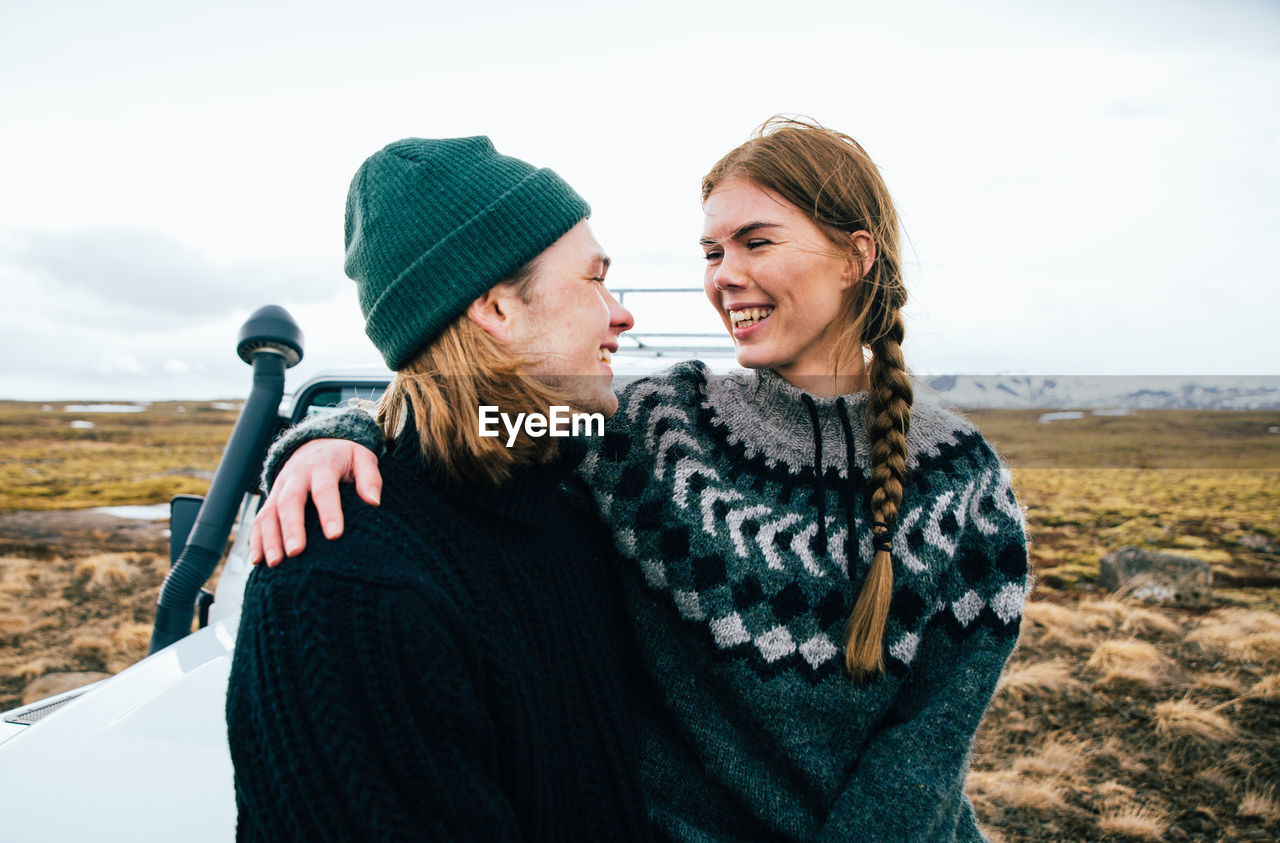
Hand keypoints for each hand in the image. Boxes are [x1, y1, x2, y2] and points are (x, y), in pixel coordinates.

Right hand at [249, 439, 381, 566]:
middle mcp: (296, 476)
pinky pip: (259, 519)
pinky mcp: (271, 499)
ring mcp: (280, 488)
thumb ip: (370, 478)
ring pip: (269, 512)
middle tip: (296, 552)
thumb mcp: (363, 458)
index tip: (335, 535)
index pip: (325, 489)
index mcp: (322, 466)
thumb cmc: (345, 457)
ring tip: (275, 563)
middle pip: (290, 501)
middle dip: (292, 528)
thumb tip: (374, 501)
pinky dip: (255, 540)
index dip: (329, 512)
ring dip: (270, 538)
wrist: (317, 443)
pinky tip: (258, 561)